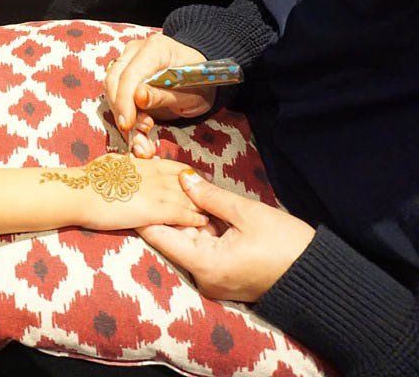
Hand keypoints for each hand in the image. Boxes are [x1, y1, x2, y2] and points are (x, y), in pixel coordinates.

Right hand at [66, 155, 209, 231]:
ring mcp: (158, 191)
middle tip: (212, 204)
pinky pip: (183, 214)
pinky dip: (195, 219)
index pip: (177, 169)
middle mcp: (156, 175)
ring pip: (190, 198)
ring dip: (203, 207)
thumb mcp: (110, 163)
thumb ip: (124, 165)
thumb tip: (123, 164)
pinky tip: (202, 224)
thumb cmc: (88, 179)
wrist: (80, 192)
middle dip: (201, 194)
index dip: (189, 178)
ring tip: (213, 216)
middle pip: (188, 183)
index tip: (195, 187)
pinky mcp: (156, 210)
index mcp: (144, 164)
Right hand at [104, 33, 213, 156]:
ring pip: (112, 88)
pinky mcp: (125, 72)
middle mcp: (137, 50)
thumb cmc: (200, 81)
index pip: (130, 74)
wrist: (202, 74)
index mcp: (156, 48)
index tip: (127, 125)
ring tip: (139, 135)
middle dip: (120, 110)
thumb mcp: (189, 94)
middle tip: (133, 134)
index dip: (124, 101)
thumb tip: (138, 97)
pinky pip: (116, 93)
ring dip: (121, 113)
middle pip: (114, 80)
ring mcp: (128, 59)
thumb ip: (162, 95)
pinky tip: (136, 128)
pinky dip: (123, 112)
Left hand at [137, 171, 315, 302]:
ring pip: (188, 242)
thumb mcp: (248, 214)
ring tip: (169, 186)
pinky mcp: (224, 277)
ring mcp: (213, 280)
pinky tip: (195, 205)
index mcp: (205, 264)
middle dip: (164, 209)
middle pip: (172, 238)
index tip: (136, 188)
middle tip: (151, 180)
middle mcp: (203, 277)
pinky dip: (199, 229)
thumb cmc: (288, 245)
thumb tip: (183, 179)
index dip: (146, 211)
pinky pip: (203, 250)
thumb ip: (211, 196)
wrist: (321, 278)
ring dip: (183, 217)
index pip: (159, 235)